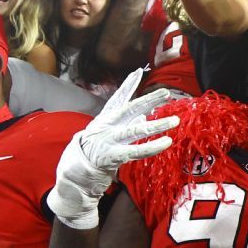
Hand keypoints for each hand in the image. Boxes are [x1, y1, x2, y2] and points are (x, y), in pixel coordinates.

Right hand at [47, 71, 179, 228]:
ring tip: (175, 121)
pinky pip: (136, 151)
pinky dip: (152, 147)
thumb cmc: (92, 155)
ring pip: (135, 130)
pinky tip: (167, 142)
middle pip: (129, 110)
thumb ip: (125, 126)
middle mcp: (105, 127)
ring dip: (157, 125)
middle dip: (148, 100)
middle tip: (166, 93)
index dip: (128, 85)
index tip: (139, 71)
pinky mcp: (111, 157)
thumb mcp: (106, 136)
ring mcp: (107, 141)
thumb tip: (143, 117)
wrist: (73, 177)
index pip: (117, 99)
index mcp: (103, 120)